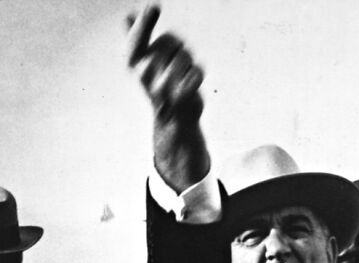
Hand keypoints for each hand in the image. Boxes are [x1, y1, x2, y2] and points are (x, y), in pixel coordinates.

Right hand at [126, 5, 209, 190]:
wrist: (174, 121)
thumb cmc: (160, 86)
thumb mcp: (145, 62)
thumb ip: (136, 37)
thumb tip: (127, 17)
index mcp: (133, 62)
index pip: (138, 36)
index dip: (145, 23)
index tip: (153, 6)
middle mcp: (144, 73)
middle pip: (170, 41)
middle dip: (178, 48)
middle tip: (175, 65)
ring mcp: (162, 86)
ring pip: (185, 55)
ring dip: (189, 63)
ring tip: (182, 78)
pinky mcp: (181, 97)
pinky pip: (197, 72)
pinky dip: (198, 75)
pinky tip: (191, 85)